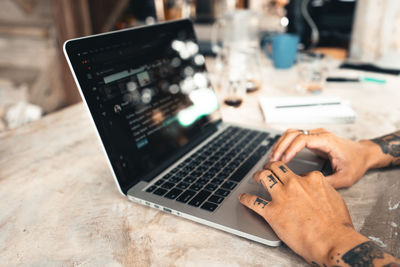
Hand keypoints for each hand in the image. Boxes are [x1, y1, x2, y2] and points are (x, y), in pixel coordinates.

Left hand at [239, 161, 367, 264]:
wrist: (333, 242)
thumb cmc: (338, 226)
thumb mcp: (335, 198)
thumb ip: (323, 189)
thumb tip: (318, 188)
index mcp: (312, 179)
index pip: (298, 172)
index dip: (293, 176)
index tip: (290, 180)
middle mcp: (295, 183)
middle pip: (277, 168)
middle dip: (271, 166)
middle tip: (267, 169)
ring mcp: (282, 196)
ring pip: (264, 177)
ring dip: (258, 175)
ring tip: (255, 177)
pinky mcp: (272, 212)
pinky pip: (254, 201)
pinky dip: (246, 199)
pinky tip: (243, 198)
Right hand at [269, 128, 378, 187]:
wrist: (363, 154)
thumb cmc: (356, 164)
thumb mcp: (344, 178)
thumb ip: (326, 182)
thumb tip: (308, 186)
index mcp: (327, 141)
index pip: (303, 139)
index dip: (290, 149)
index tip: (283, 161)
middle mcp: (320, 134)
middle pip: (293, 133)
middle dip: (281, 146)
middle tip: (273, 160)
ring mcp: (315, 134)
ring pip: (291, 133)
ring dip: (280, 144)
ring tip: (273, 158)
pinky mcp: (312, 138)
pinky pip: (294, 136)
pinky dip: (284, 143)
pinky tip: (280, 154)